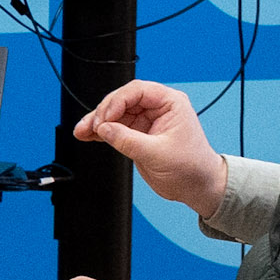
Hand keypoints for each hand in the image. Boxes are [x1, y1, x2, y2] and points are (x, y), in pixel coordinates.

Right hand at [73, 80, 227, 216]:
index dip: (117, 102)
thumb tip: (104, 128)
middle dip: (104, 112)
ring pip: (115, 114)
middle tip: (92, 126)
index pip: (137, 91)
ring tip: (81, 131)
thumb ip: (128, 140)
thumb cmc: (192, 168)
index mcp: (170, 102)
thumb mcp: (158, 154)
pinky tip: (88, 135)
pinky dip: (102, 132)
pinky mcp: (138, 134)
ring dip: (98, 122)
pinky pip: (116, 128)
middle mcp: (157, 108)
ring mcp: (146, 121)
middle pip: (122, 100)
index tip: (105, 118)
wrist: (198, 188)